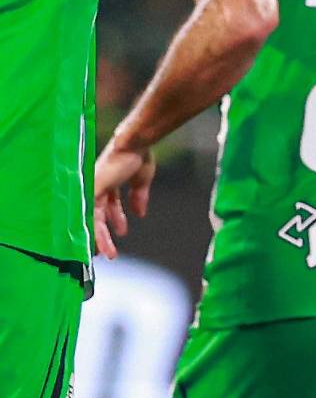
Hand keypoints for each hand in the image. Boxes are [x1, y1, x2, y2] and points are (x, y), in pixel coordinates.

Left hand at [93, 137, 155, 259]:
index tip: (121, 232)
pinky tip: (102, 244)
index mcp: (110, 182)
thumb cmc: (139, 155)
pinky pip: (91, 218)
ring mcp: (94, 189)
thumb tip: (140, 214)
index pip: (108, 205)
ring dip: (101, 239)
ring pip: (93, 220)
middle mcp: (98, 186)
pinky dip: (96, 233)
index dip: (115, 219)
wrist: (135, 143)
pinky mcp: (93, 191)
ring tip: (108, 254)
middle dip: (104, 235)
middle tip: (109, 251)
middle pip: (97, 216)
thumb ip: (139, 195)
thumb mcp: (142, 179)